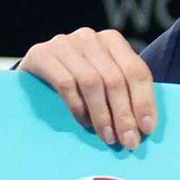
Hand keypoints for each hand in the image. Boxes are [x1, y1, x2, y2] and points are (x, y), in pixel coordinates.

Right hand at [18, 28, 155, 148]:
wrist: (33, 71)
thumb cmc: (77, 80)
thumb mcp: (103, 80)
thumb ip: (123, 93)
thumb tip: (145, 126)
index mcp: (112, 40)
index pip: (137, 71)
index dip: (144, 101)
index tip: (147, 128)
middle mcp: (89, 38)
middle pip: (115, 79)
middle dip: (124, 114)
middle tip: (128, 141)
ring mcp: (64, 43)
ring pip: (92, 82)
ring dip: (102, 115)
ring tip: (108, 137)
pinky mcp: (41, 55)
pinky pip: (66, 84)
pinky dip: (78, 107)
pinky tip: (85, 123)